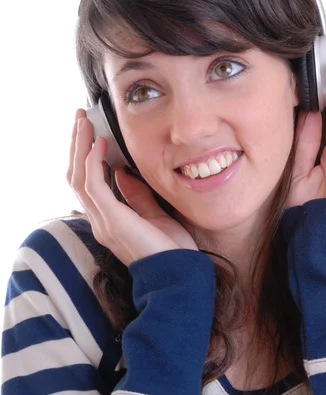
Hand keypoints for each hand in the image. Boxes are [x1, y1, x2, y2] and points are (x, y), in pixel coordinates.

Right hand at [67, 109, 198, 265]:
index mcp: (109, 220)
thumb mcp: (154, 215)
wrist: (181, 276)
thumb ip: (137, 196)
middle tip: (80, 118)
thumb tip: (123, 174)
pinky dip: (93, 162)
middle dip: (77, 146)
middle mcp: (100, 221)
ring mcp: (103, 222)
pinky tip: (99, 144)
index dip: (84, 157)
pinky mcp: (112, 220)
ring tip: (84, 122)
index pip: (87, 184)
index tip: (90, 132)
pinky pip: (94, 186)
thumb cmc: (172, 251)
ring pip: (79, 178)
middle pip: (76, 177)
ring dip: (80, 147)